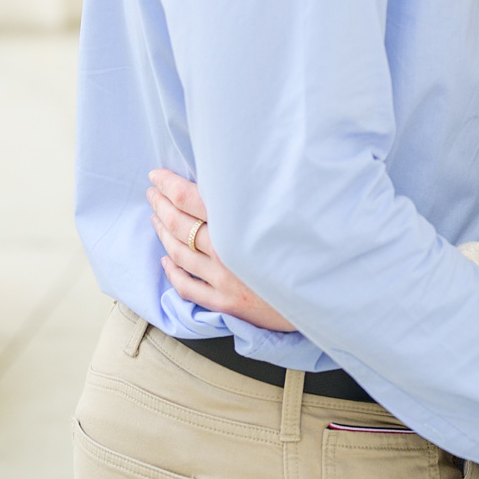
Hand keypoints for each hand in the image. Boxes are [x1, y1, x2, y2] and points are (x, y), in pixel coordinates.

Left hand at [147, 169, 296, 332]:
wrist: (327, 295)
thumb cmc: (310, 248)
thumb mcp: (285, 215)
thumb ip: (254, 199)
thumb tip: (229, 178)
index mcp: (239, 224)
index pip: (190, 198)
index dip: (168, 185)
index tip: (155, 175)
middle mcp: (227, 251)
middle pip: (179, 224)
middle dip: (160, 205)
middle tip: (151, 193)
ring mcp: (224, 280)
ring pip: (179, 253)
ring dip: (163, 234)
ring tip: (155, 218)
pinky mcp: (227, 303)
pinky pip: (188, 288)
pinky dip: (172, 272)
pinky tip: (165, 260)